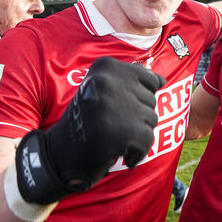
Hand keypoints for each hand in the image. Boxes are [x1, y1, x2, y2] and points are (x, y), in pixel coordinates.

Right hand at [14, 57, 165, 204]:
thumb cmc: (85, 121)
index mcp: (105, 66)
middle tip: (109, 126)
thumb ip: (132, 81)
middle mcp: (110, 81)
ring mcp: (116, 106)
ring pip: (151, 119)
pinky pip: (147, 140)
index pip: (148, 78)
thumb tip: (163, 80)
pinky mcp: (123, 132)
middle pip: (150, 100)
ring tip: (111, 137)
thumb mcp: (102, 90)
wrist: (58, 155)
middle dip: (136, 117)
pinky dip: (137, 152)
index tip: (115, 109)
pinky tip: (120, 154)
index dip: (137, 99)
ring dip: (136, 134)